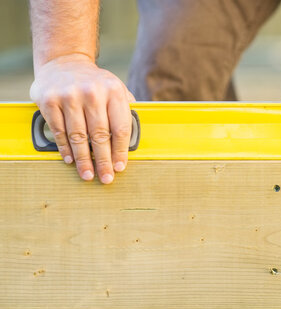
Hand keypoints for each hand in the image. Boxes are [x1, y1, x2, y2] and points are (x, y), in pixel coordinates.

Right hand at [30, 54, 134, 183]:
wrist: (64, 61)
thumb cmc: (95, 83)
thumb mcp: (115, 88)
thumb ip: (125, 109)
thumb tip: (133, 139)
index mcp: (113, 91)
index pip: (120, 127)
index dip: (121, 151)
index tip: (120, 167)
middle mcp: (92, 92)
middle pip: (100, 135)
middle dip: (103, 160)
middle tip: (105, 178)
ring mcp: (69, 96)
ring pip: (78, 135)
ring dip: (83, 159)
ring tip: (88, 174)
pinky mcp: (49, 100)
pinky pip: (59, 130)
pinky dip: (65, 147)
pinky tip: (70, 159)